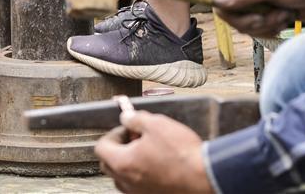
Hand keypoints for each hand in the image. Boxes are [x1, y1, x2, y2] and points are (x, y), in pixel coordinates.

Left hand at [95, 111, 212, 193]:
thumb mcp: (157, 124)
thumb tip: (126, 118)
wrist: (204, 176)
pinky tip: (157, 163)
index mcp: (122, 163)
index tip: (127, 128)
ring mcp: (138, 192)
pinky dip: (140, 173)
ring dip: (129, 161)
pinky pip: (136, 185)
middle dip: (119, 147)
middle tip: (135, 138)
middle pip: (108, 163)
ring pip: (122, 176)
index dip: (113, 133)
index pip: (100, 147)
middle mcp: (126, 182)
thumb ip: (135, 119)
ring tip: (148, 150)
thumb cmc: (182, 154)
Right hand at [168, 0, 304, 37]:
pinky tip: (283, 19)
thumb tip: (218, 1)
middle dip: (244, 15)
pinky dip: (267, 27)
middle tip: (265, 13)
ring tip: (280, 14)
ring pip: (237, 19)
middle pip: (222, 5)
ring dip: (260, 22)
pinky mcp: (261, 10)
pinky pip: (251, 26)